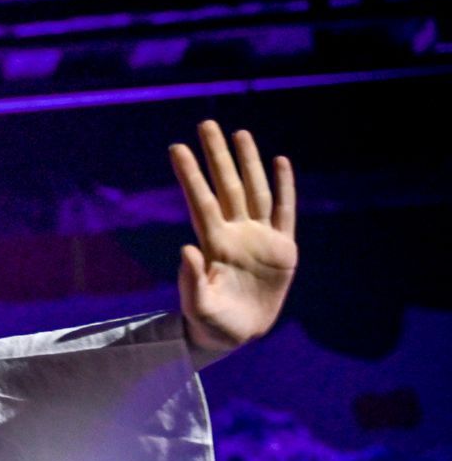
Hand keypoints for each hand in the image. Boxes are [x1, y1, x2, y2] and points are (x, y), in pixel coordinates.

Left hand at [168, 120, 297, 354]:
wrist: (236, 336)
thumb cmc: (210, 324)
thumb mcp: (199, 307)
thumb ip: (192, 281)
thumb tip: (186, 249)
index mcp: (214, 245)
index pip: (201, 201)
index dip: (190, 175)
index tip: (176, 148)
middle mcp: (235, 234)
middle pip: (226, 186)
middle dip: (217, 156)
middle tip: (206, 124)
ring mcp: (259, 239)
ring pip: (255, 191)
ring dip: (248, 163)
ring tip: (240, 134)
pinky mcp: (282, 250)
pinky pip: (284, 211)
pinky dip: (284, 188)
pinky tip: (280, 163)